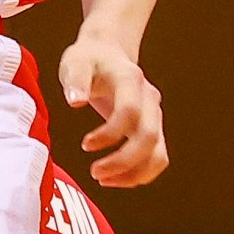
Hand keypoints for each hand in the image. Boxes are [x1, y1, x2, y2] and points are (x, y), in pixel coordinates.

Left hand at [61, 39, 168, 187]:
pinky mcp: (153, 129)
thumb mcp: (76, 62)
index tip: (85, 145)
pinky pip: (156, 159)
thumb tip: (75, 101)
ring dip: (133, 173)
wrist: (108, 53)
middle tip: (95, 172)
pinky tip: (115, 178)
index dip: (109, 134)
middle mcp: (149, 99)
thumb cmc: (89, 60)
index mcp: (130, 80)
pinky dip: (139, 174)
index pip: (129, 112)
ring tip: (103, 180)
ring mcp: (154, 116)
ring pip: (158, 154)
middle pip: (149, 137)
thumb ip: (76, 79)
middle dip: (123, 161)